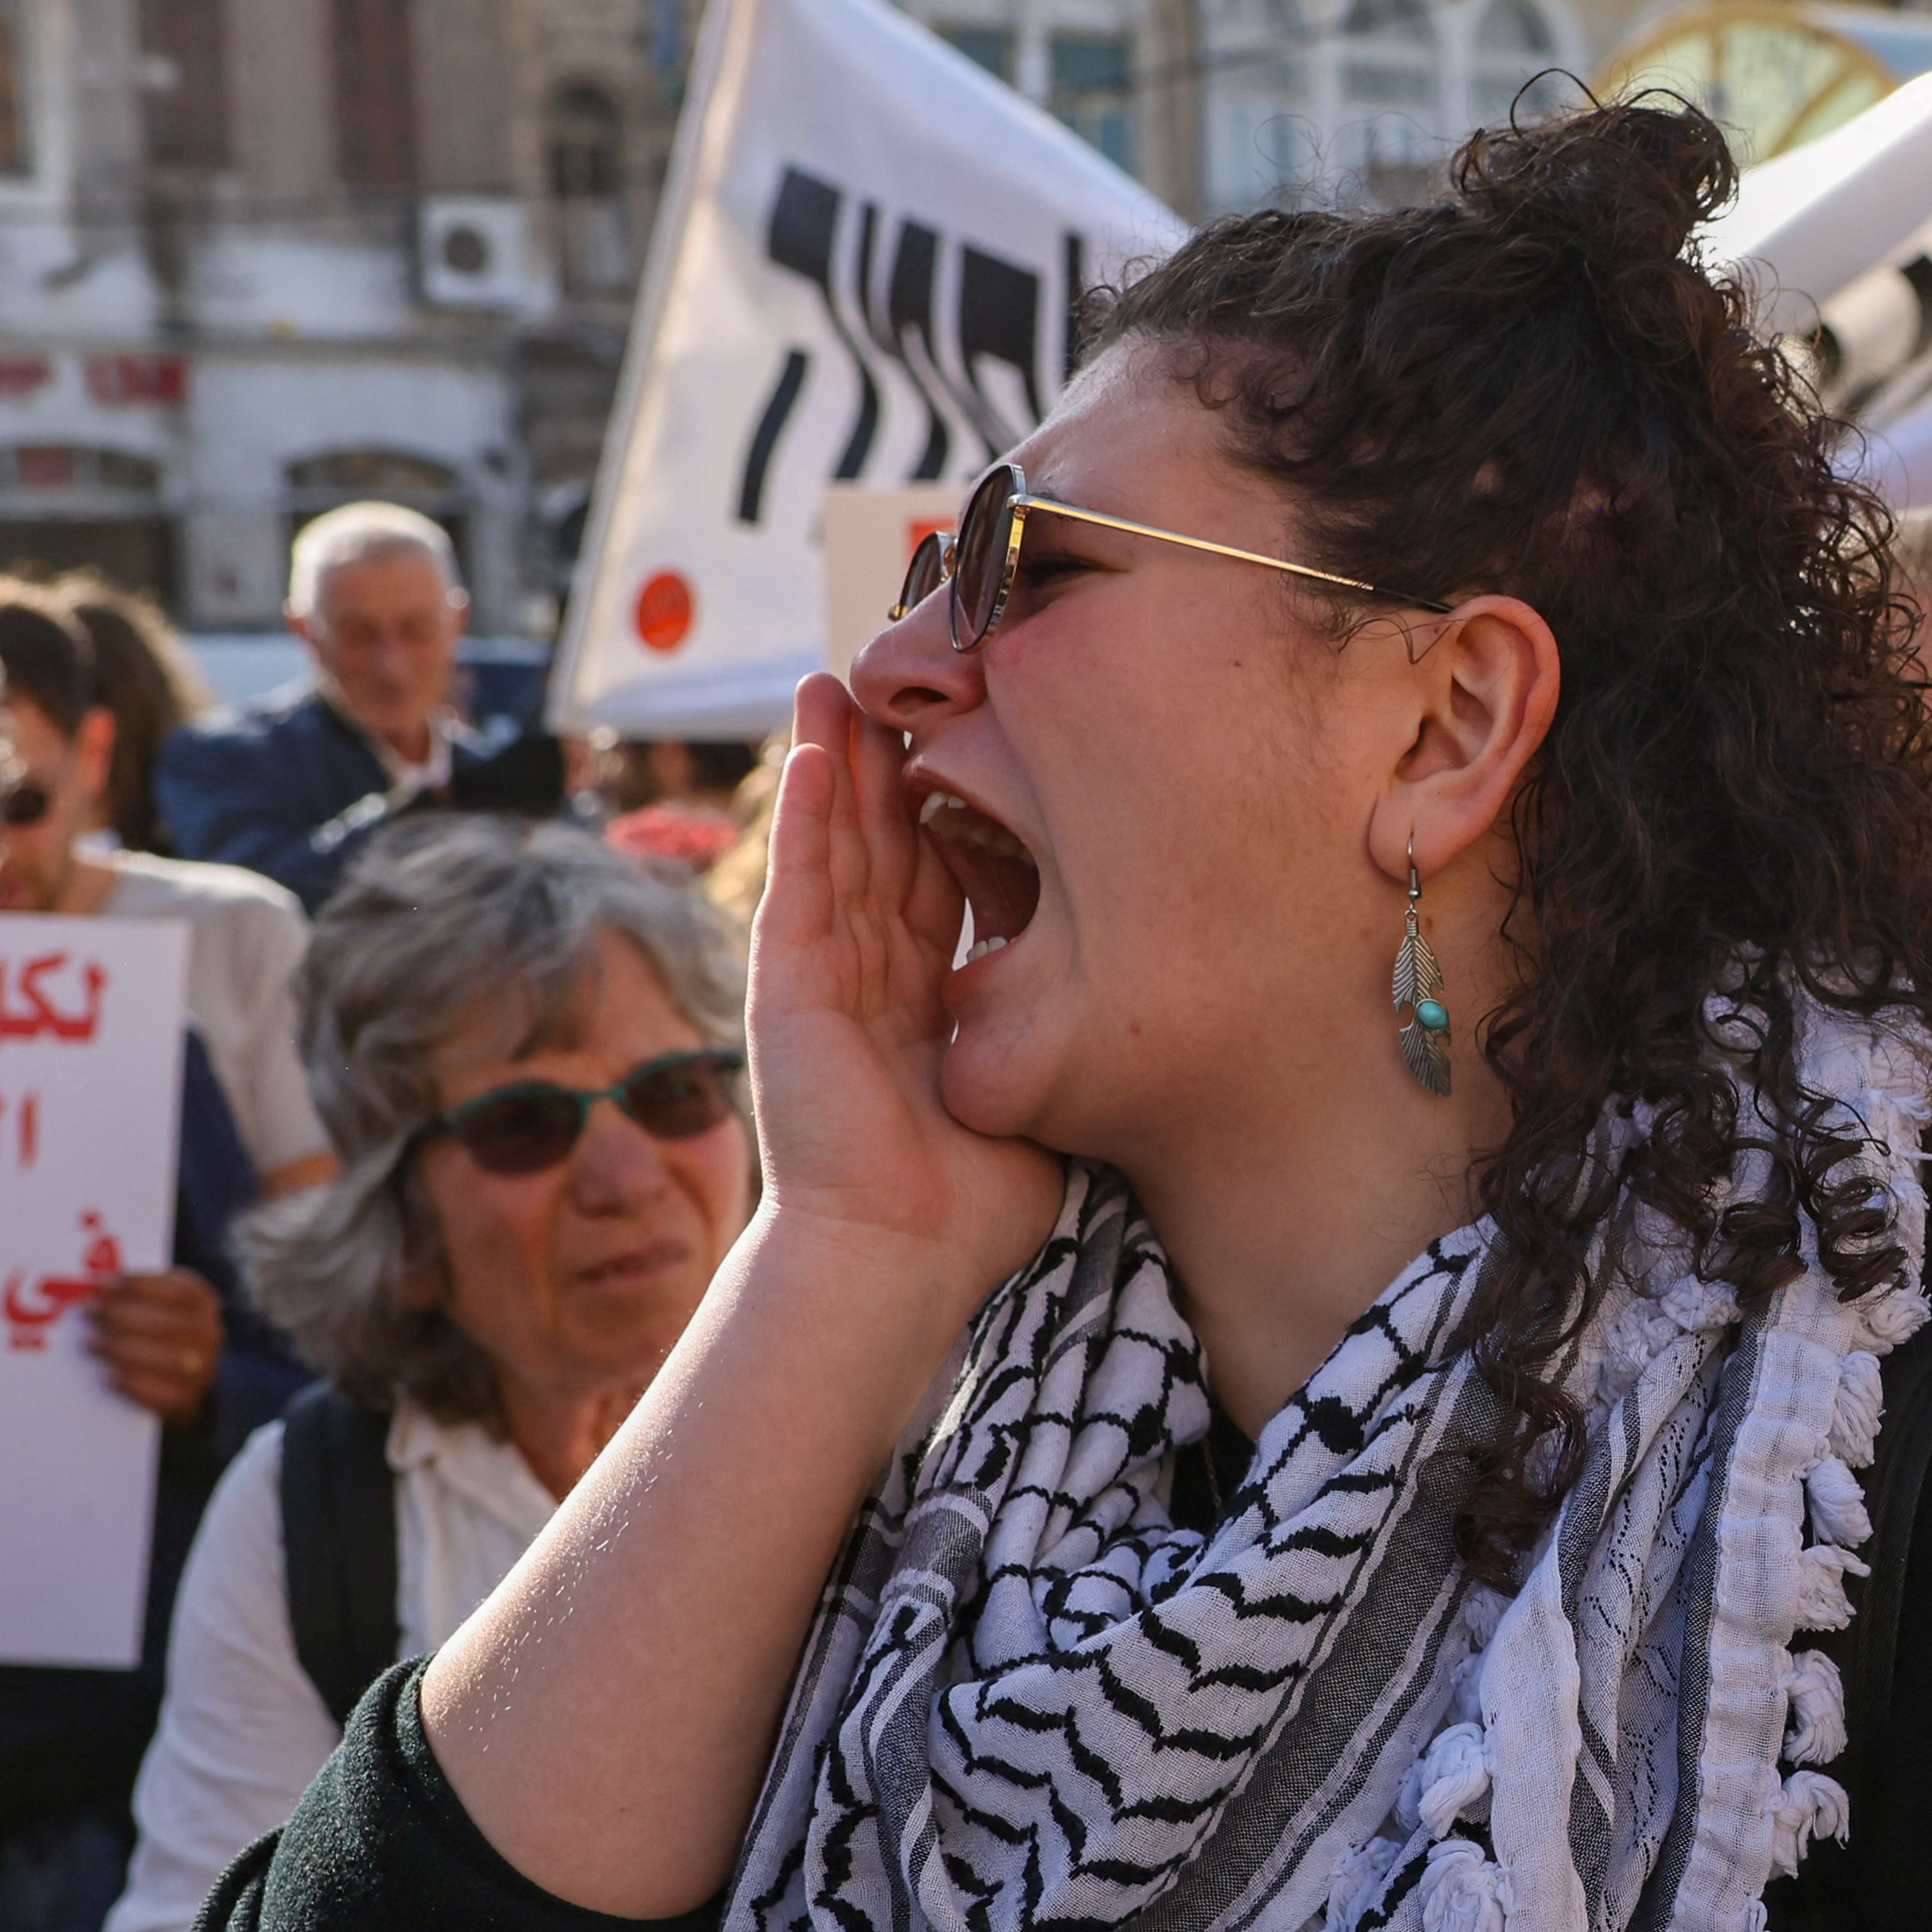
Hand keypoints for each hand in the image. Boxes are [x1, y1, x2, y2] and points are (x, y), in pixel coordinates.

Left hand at [90, 1267, 224, 1421]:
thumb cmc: (160, 1331)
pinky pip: (159, 1394)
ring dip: (120, 1349)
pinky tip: (108, 1375)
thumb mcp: (158, 1303)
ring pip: (164, 1358)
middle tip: (89, 1312)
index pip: (178, 1291)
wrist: (184, 1377)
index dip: (140, 1286)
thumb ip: (136, 1295)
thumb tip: (99, 1290)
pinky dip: (131, 1383)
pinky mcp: (186, 1398)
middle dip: (122, 1316)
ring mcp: (202, 1368)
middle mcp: (209, 1335)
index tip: (105, 1284)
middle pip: (167, 1324)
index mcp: (203, 1304)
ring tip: (90, 1343)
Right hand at [748, 675, 1064, 1319]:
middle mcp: (871, 975)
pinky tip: (821, 745)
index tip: (974, 737)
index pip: (937, 877)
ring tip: (840, 680)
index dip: (950, 806)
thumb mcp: (1036, 1086)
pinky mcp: (791, 982)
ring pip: (836, 841)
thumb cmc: (972, 1202)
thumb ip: (1058, 1029)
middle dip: (890, 758)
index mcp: (927, 997)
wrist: (900, 1255)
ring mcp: (825, 973)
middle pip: (882, 841)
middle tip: (901, 677)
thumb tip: (1140, 992)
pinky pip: (803, 877)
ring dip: (840, 759)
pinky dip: (809, 810)